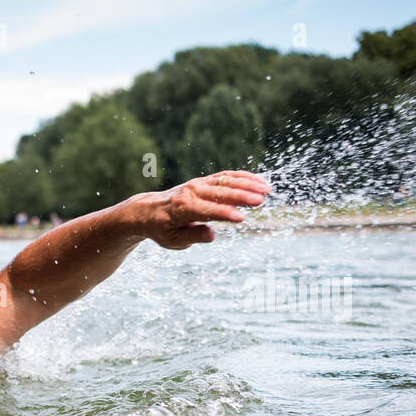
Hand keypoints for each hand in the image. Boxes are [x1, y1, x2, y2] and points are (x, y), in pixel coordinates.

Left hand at [129, 170, 271, 249]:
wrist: (149, 210)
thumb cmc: (162, 229)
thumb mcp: (172, 240)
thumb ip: (192, 236)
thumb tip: (213, 235)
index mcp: (182, 208)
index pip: (208, 210)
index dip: (225, 214)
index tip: (242, 219)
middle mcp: (191, 192)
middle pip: (220, 192)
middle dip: (241, 196)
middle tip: (261, 200)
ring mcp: (198, 184)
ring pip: (226, 181)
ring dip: (247, 184)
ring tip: (266, 190)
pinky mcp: (204, 181)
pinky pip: (225, 176)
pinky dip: (243, 177)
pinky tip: (259, 181)